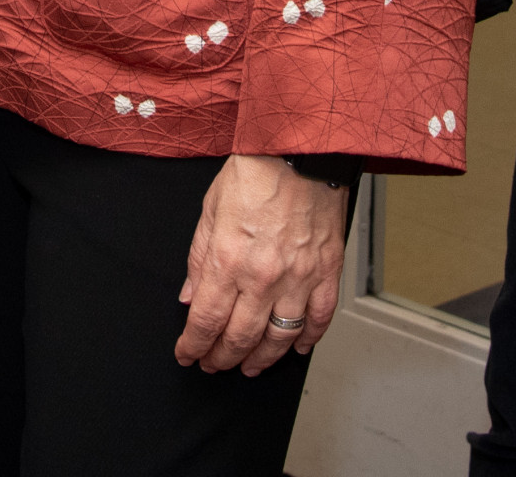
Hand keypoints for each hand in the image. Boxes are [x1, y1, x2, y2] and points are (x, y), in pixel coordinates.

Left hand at [175, 154, 350, 375]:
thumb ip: (198, 257)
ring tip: (249, 366)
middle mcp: (263, 276)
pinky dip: (308, 339)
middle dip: (222, 358)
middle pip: (240, 337)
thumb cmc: (256, 171)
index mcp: (229, 259)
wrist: (300, 148)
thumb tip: (189, 295)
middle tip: (213, 364)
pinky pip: (319, 318)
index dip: (193, 345)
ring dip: (261, 359)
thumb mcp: (210, 209)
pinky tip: (297, 347)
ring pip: (279, 338)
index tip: (187, 354)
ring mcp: (299, 277)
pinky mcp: (327, 271)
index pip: (205, 320)